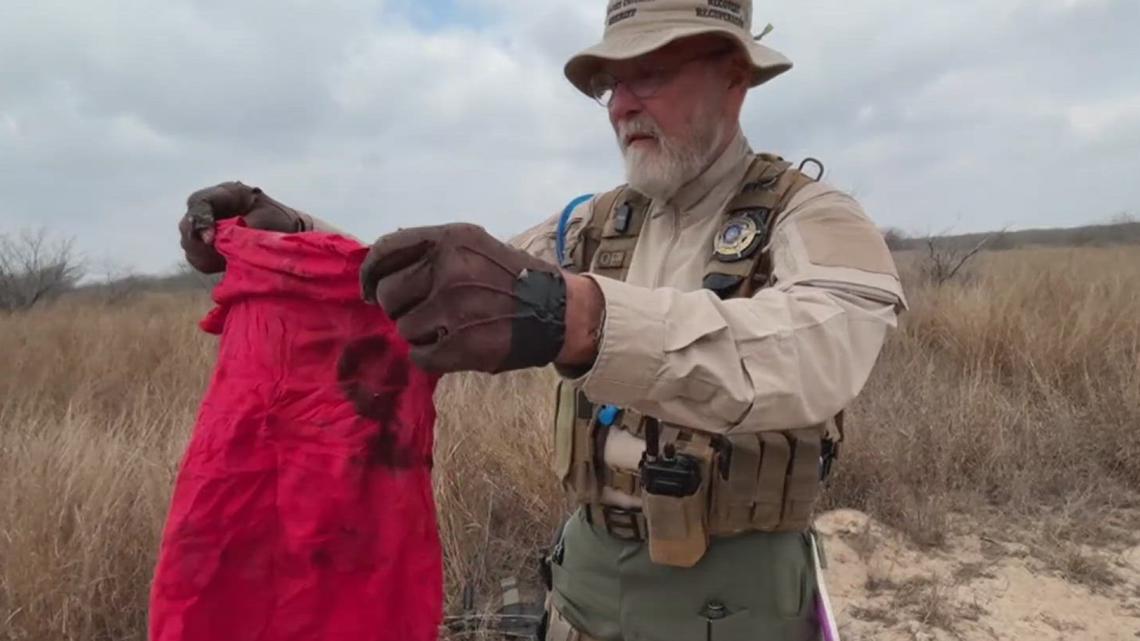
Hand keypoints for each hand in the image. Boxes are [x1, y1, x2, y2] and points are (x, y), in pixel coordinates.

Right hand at [178, 181, 314, 272]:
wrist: (289, 234)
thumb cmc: (281, 222)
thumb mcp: (266, 222)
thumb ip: (241, 231)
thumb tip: (217, 242)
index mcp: (226, 193)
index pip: (200, 202)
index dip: (201, 220)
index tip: (210, 239)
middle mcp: (211, 208)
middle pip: (187, 223)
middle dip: (199, 241)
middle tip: (217, 254)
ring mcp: (206, 226)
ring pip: (188, 242)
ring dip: (203, 254)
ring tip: (225, 260)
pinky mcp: (207, 245)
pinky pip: (196, 257)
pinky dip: (207, 263)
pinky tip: (224, 264)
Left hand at [359, 223, 573, 373]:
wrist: (557, 312)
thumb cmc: (511, 277)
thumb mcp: (474, 247)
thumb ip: (432, 253)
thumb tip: (381, 270)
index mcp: (449, 241)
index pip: (386, 251)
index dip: (369, 273)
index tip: (367, 290)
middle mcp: (447, 270)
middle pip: (387, 294)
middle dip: (399, 306)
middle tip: (423, 311)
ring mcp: (452, 309)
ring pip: (402, 327)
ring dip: (418, 333)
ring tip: (445, 329)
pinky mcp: (459, 346)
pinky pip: (418, 355)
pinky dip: (429, 356)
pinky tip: (450, 348)